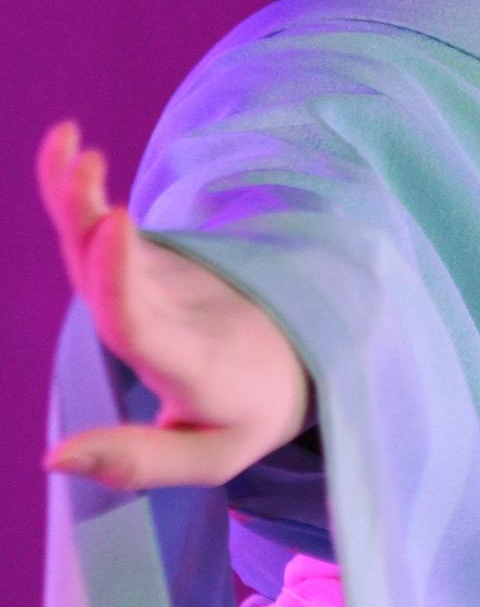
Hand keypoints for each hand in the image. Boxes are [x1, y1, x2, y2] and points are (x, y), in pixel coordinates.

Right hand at [37, 120, 312, 490]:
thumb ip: (135, 461)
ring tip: (70, 145)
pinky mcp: (156, 262)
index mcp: (197, 365)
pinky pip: (109, 227)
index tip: (114, 225)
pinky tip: (66, 146)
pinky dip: (83, 191)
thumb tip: (50, 457)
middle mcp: (180, 313)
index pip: (149, 326)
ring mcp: (169, 281)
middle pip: (125, 271)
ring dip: (83, 196)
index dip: (125, 279)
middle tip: (82, 169)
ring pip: (112, 242)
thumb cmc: (247, 413)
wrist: (301, 355)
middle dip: (94, 221)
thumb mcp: (210, 457)